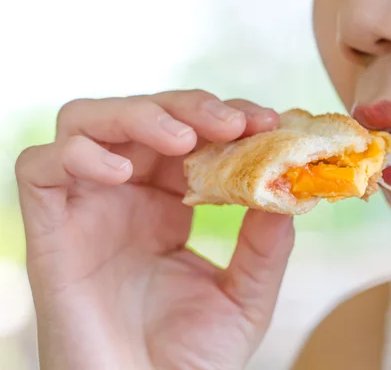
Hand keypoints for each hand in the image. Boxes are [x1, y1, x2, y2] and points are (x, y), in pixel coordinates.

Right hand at [15, 90, 294, 369]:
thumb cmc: (190, 361)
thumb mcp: (244, 298)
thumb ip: (265, 244)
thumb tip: (287, 187)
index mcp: (170, 207)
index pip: (192, 136)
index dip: (226, 119)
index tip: (267, 121)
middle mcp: (126, 199)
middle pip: (143, 115)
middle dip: (191, 107)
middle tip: (235, 123)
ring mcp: (87, 210)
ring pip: (88, 122)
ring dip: (138, 115)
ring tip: (183, 140)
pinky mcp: (49, 232)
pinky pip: (40, 168)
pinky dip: (76, 155)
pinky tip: (121, 173)